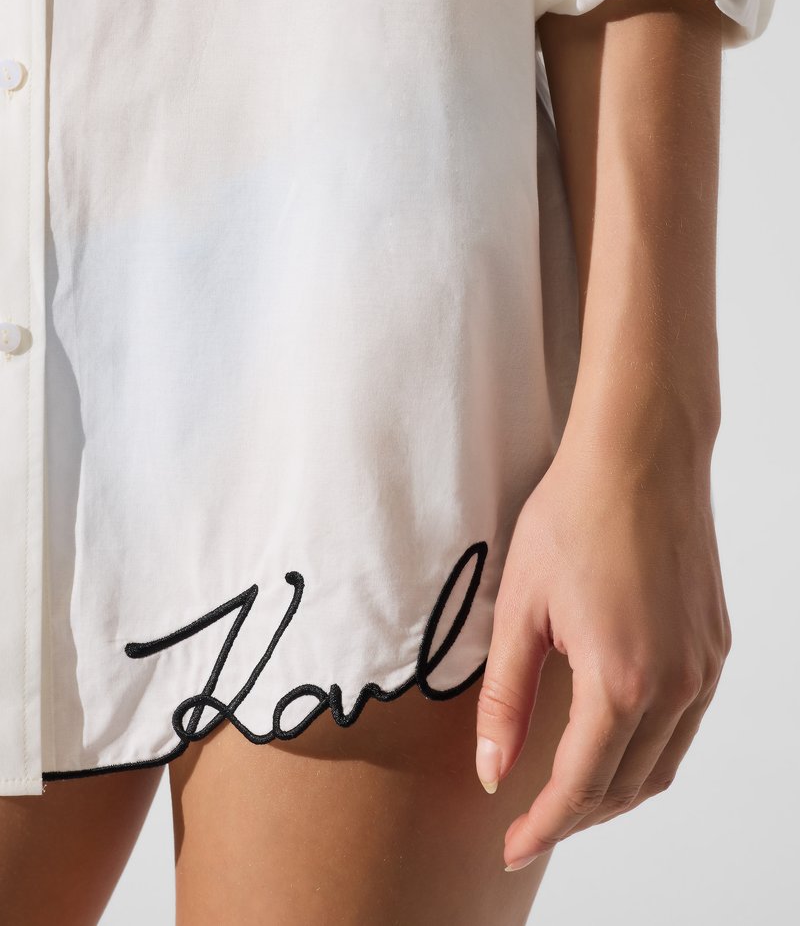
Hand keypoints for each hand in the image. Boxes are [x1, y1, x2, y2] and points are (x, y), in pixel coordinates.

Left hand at [474, 422, 731, 870]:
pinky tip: (612, 737)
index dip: (543, 825)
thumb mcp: (520, 607)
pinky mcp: (715, 645)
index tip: (511, 845)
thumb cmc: (573, 515)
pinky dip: (647, 750)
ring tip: (567, 793)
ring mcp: (704, 666)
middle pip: (626, 786)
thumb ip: (506, 697)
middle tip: (531, 823)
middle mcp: (676, 684)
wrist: (641, 453)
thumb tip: (493, 772)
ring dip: (615, 789)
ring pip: (662, 763)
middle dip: (576, 815)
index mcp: (621, 679)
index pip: (580, 785)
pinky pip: (685, 724)